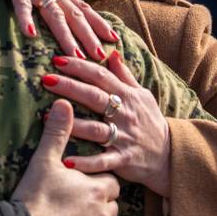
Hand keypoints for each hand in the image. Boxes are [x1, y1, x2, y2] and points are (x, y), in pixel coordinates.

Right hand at [0, 0, 117, 58]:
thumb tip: (46, 15)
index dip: (97, 23)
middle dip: (88, 36)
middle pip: (73, 14)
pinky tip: (30, 34)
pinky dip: (26, 18)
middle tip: (101, 56)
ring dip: (65, 35)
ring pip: (53, 12)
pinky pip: (20, 2)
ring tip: (75, 55)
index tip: (114, 40)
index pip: (81, 7)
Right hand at [12, 100, 119, 215]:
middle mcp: (101, 209)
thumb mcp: (44, 159)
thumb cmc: (36, 194)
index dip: (99, 174)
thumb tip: (63, 104)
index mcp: (96, 187)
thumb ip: (57, 132)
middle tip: (82, 186)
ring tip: (79, 202)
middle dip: (100, 192)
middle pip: (112, 198)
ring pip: (107, 215)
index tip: (86, 172)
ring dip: (97, 208)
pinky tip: (75, 215)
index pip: (111, 179)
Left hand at [41, 51, 171, 196]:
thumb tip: (111, 53)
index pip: (101, 76)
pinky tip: (66, 162)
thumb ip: (124, 75)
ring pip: (96, 129)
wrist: (170, 155)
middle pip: (95, 97)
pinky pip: (102, 161)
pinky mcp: (123, 159)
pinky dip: (85, 162)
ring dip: (71, 124)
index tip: (57, 60)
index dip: (80, 66)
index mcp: (127, 96)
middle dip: (70, 87)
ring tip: (46, 119)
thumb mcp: (142, 95)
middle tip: (45, 80)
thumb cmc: (150, 121)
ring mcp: (124, 137)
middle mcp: (125, 114)